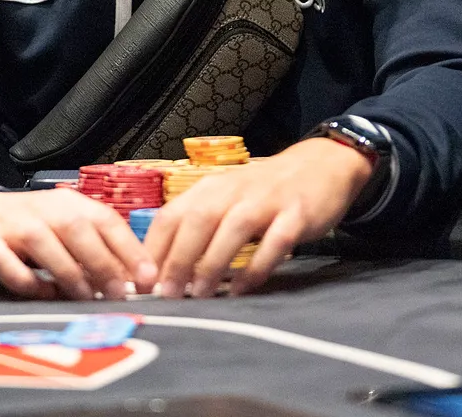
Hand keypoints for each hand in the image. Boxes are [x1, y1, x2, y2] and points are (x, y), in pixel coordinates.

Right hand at [0, 189, 156, 299]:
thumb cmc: (25, 229)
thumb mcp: (62, 230)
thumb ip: (94, 249)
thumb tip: (134, 281)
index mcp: (68, 203)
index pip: (106, 219)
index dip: (130, 248)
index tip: (149, 278)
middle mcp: (42, 209)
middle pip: (77, 228)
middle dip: (102, 262)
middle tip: (119, 294)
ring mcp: (10, 224)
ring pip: (43, 242)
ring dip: (68, 272)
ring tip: (85, 298)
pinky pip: (5, 261)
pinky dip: (25, 280)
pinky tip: (39, 293)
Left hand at [143, 137, 372, 298]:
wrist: (321, 164)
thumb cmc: (263, 191)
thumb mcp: (226, 198)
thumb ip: (198, 226)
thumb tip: (160, 269)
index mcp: (210, 188)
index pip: (171, 215)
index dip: (152, 249)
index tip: (140, 283)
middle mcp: (234, 191)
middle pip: (197, 221)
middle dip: (178, 260)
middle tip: (166, 296)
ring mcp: (266, 201)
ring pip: (232, 229)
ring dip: (212, 264)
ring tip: (199, 296)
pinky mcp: (296, 214)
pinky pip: (274, 242)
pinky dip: (256, 267)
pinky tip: (242, 290)